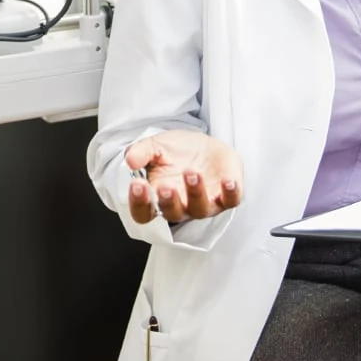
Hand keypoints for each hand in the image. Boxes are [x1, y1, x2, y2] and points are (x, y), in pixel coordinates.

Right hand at [124, 130, 242, 224]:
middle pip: (172, 214)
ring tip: (192, 172)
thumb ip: (141, 152)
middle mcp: (181, 206)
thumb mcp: (155, 146)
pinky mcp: (227, 196)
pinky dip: (230, 193)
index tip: (137, 185)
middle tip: (166, 186)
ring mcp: (204, 204)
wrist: (204, 146)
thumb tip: (130, 160)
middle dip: (169, 201)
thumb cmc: (176, 151)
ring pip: (200, 209)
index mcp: (158, 198)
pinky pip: (231, 200)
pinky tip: (228, 181)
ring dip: (195, 193)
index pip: (144, 212)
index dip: (139, 203)